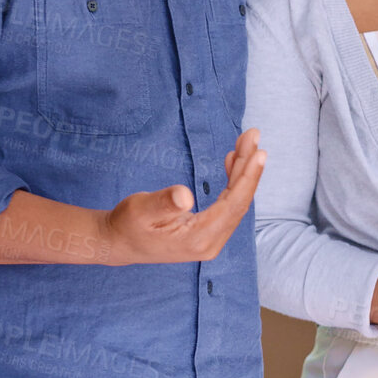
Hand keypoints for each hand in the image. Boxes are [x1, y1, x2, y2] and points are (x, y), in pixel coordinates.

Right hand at [97, 129, 265, 264]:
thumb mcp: (140, 210)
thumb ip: (164, 203)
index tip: (259, 152)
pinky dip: (233, 182)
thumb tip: (185, 195)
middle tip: (253, 134)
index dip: (247, 178)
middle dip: (248, 167)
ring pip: (235, 202)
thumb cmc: (128, 224)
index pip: (232, 206)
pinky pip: (227, 205)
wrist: (118, 243)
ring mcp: (210, 240)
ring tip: (246, 142)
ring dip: (242, 171)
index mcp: (198, 239)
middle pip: (238, 201)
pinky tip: (233, 161)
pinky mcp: (207, 233)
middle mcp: (210, 243)